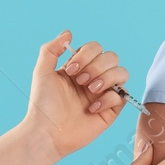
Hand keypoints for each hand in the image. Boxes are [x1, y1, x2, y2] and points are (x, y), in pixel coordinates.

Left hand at [27, 30, 129, 157]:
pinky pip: (122, 96)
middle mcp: (94, 78)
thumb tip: (69, 32)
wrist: (47, 132)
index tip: (70, 70)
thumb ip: (51, 49)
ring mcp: (104, 94)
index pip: (96, 48)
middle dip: (96, 66)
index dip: (86, 55)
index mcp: (80, 67)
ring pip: (122, 73)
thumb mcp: (41, 72)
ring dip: (106, 78)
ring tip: (90, 90)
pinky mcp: (111, 111)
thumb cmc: (43, 105)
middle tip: (80, 81)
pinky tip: (92, 108)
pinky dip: (107, 99)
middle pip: (112, 57)